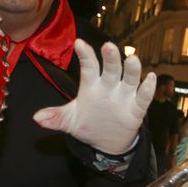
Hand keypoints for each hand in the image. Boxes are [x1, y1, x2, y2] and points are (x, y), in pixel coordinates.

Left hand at [33, 40, 154, 155]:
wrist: (106, 143)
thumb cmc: (88, 124)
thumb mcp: (70, 121)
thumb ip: (55, 117)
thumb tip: (37, 118)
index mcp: (92, 85)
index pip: (89, 66)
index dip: (85, 55)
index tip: (78, 43)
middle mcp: (109, 85)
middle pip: (111, 68)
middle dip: (111, 58)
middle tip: (108, 46)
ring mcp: (124, 95)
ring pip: (129, 79)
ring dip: (132, 70)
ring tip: (133, 59)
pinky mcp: (136, 108)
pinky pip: (143, 98)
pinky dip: (147, 89)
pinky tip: (150, 78)